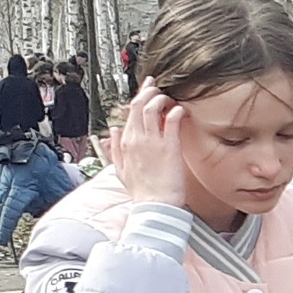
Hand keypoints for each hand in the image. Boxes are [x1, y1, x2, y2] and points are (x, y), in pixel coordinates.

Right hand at [115, 83, 189, 207]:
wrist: (155, 206)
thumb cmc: (142, 192)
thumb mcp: (120, 170)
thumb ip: (114, 149)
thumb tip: (112, 131)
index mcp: (125, 143)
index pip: (129, 113)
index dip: (138, 99)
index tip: (146, 92)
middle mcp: (137, 139)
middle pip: (139, 105)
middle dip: (148, 91)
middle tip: (156, 86)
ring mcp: (152, 142)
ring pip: (152, 108)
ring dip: (160, 98)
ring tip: (168, 96)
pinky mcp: (169, 147)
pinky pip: (172, 121)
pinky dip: (176, 111)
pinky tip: (180, 109)